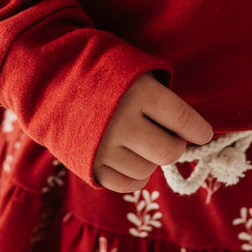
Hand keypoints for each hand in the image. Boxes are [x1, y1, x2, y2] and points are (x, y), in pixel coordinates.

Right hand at [93, 73, 212, 192]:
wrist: (48, 78)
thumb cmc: (100, 70)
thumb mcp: (132, 66)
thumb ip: (159, 94)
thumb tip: (188, 127)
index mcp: (137, 92)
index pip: (182, 119)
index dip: (198, 129)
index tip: (203, 133)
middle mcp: (121, 122)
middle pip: (168, 151)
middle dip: (176, 145)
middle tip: (171, 135)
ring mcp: (103, 147)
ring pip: (148, 170)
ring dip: (152, 159)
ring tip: (142, 141)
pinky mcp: (89, 165)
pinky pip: (127, 184)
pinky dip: (136, 175)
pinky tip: (132, 157)